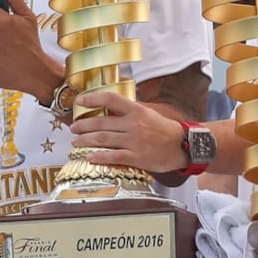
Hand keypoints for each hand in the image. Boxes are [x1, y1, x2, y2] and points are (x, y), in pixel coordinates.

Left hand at [70, 88, 188, 174]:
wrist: (184, 146)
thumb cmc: (165, 129)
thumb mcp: (149, 113)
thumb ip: (130, 111)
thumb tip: (111, 108)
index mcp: (137, 111)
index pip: (111, 100)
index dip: (93, 99)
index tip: (80, 101)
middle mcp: (134, 125)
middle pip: (102, 123)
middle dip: (84, 125)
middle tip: (74, 128)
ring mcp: (135, 142)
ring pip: (104, 139)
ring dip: (86, 140)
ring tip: (76, 141)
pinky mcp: (137, 157)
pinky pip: (114, 156)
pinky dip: (99, 156)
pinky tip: (89, 156)